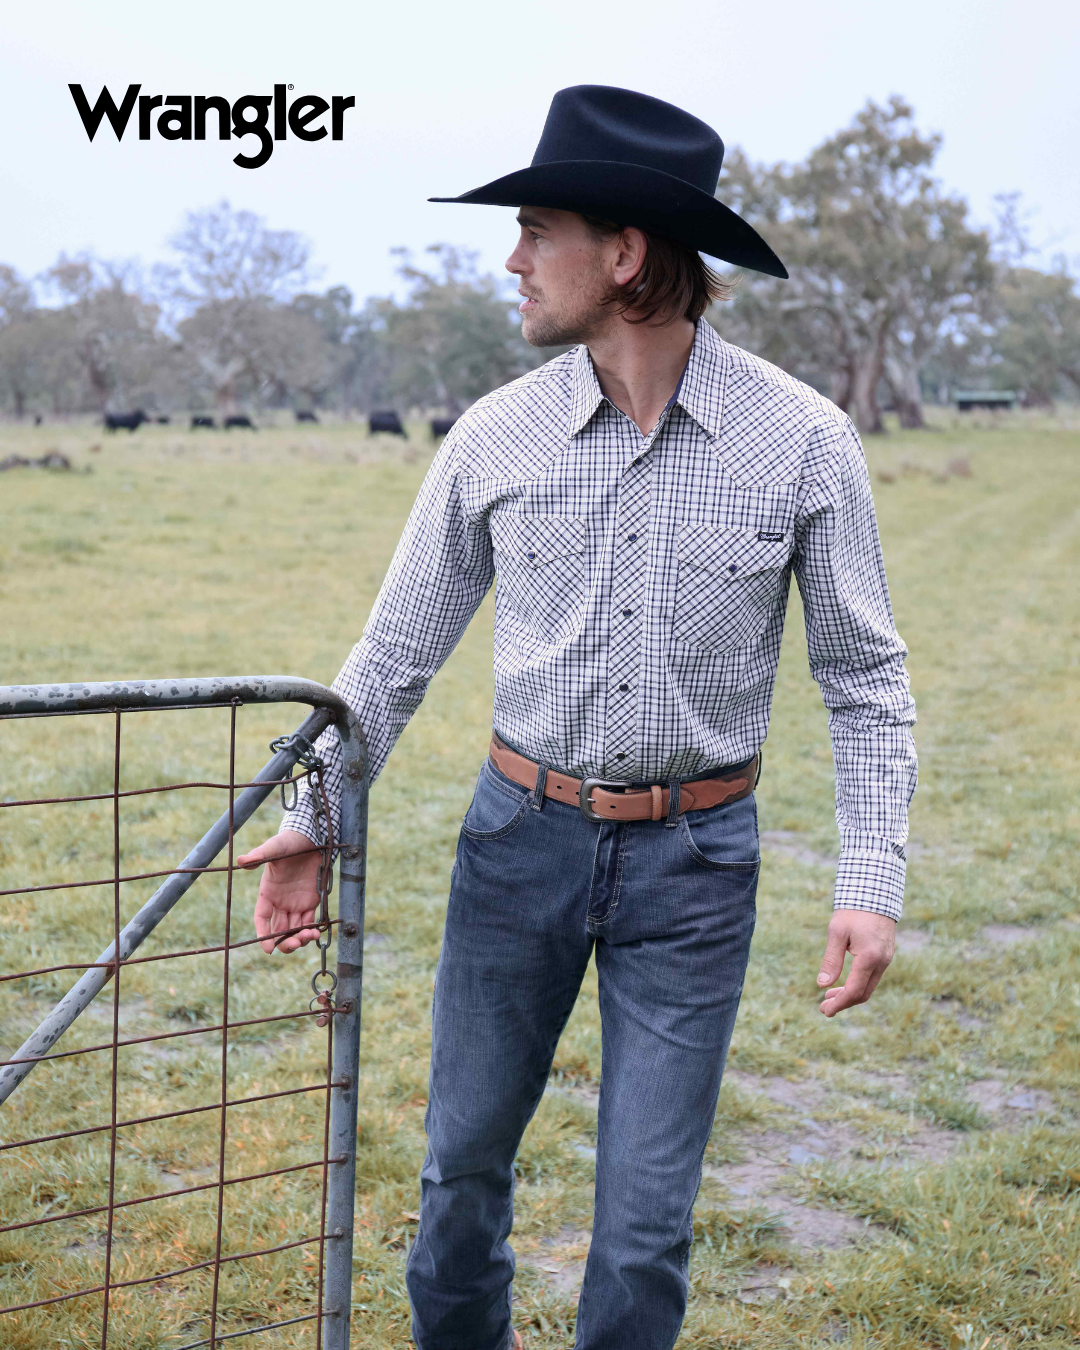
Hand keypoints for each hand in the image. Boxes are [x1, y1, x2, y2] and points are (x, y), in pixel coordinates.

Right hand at [238, 829, 322, 953]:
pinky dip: (311, 930)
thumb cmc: (289, 842)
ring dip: (299, 938)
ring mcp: (295, 903)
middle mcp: (279, 902)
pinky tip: (316, 933)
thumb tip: (242, 860)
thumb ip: (260, 855)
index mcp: (267, 893)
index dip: (263, 934)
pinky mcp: (310, 901)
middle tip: (294, 944)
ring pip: (294, 929)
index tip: (268, 948)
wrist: (311, 838)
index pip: (262, 919)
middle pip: (278, 929)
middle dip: (284, 941)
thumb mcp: (274, 848)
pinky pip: (309, 921)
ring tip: (309, 936)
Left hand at [816, 909, 895, 1016]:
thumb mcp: (836, 933)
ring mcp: (886, 959)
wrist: (875, 892)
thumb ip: (831, 960)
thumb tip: (822, 984)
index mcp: (869, 958)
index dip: (839, 1004)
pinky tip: (844, 983)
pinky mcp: (886, 954)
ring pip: (869, 986)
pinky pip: (873, 977)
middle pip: (864, 994)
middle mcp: (882, 962)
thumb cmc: (853, 911)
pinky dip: (858, 984)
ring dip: (850, 994)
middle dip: (844, 1003)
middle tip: (824, 1007)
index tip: (824, 1011)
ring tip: (830, 996)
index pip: (854, 991)